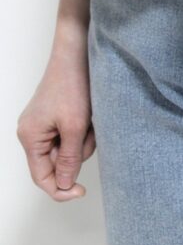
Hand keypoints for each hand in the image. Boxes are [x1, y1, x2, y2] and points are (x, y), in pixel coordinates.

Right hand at [16, 0, 94, 200]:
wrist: (77, 52)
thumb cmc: (73, 84)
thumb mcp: (75, 127)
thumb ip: (69, 159)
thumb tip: (65, 185)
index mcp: (30, 137)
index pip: (42, 177)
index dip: (61, 189)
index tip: (81, 192)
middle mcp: (32, 131)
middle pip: (58, 162)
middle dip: (77, 151)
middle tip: (89, 132)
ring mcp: (44, 123)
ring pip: (68, 148)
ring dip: (83, 138)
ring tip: (90, 118)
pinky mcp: (56, 114)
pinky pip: (72, 133)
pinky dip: (84, 128)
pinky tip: (89, 113)